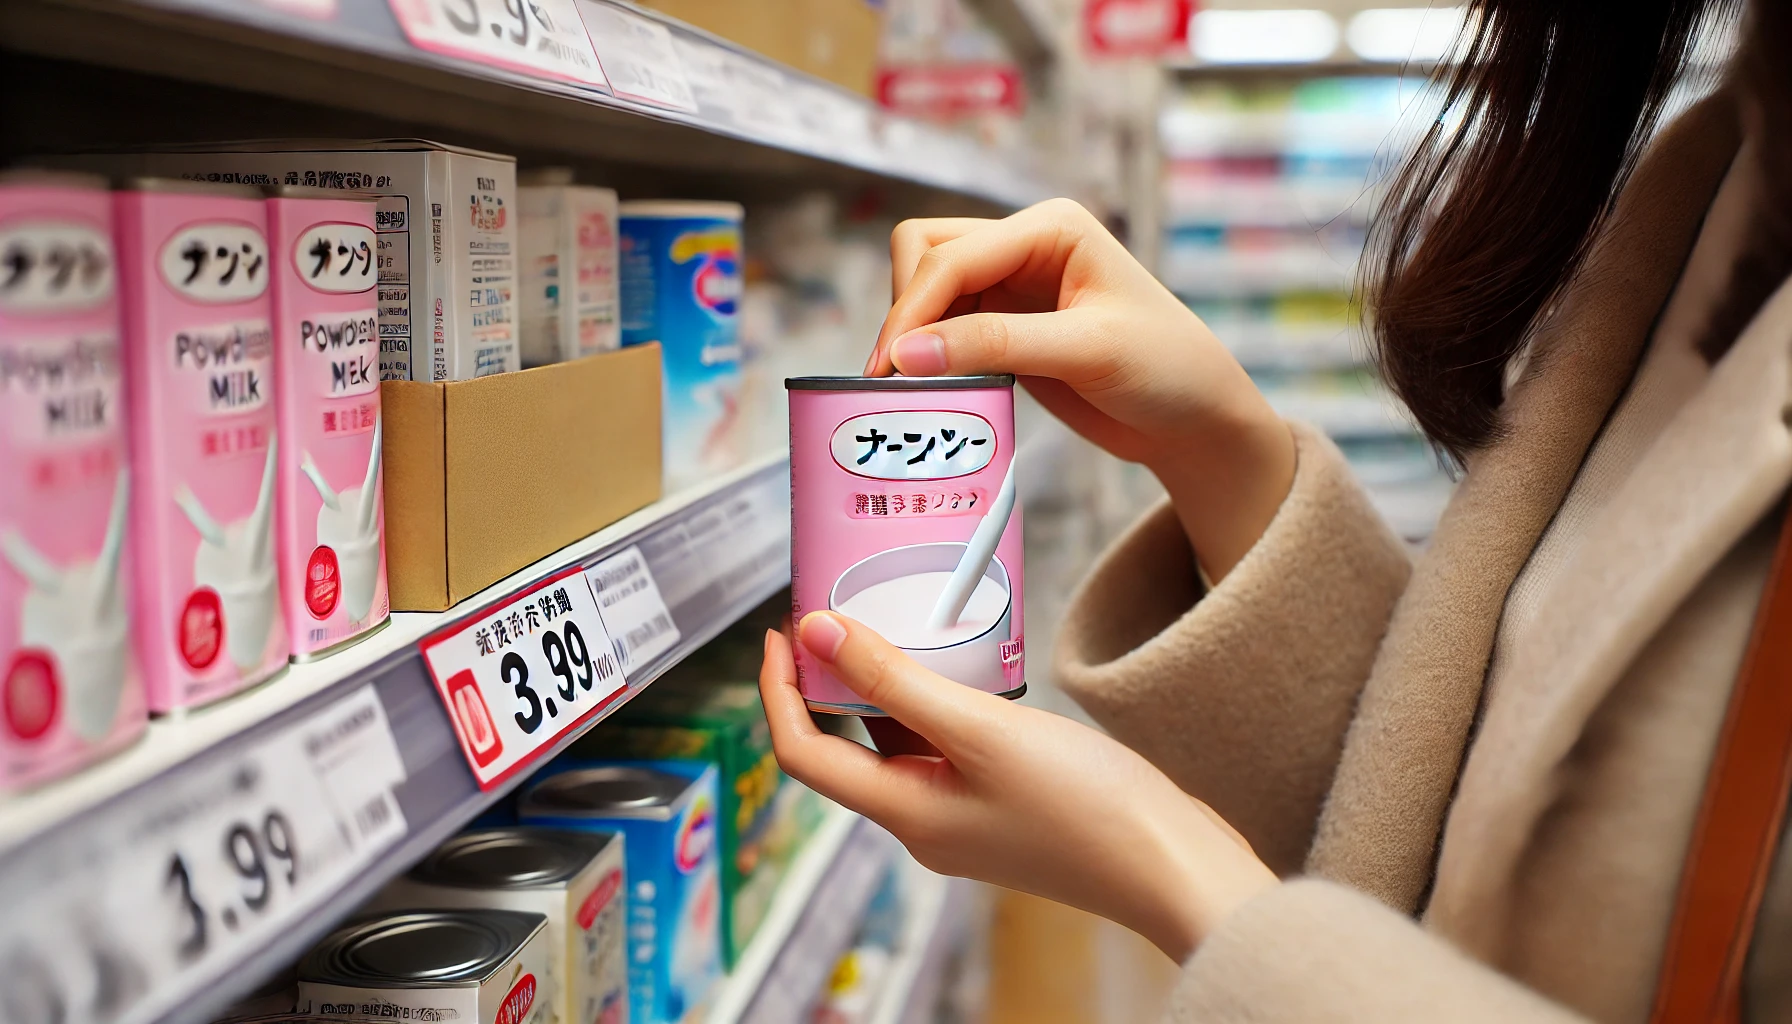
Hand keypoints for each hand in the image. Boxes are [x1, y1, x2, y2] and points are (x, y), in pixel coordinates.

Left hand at [760, 613, 1278, 961]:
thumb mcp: (983, 730)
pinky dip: (931, 704)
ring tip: (886, 623)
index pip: (804, 753)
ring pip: (896, 745)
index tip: (784, 628)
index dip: (779, 691)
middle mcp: (923, 822)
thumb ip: (895, 681)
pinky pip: (941, 749)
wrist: (1173, 866)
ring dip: (880, 688)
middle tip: (830, 611)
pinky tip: (953, 664)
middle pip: (844, 748)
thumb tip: (816, 635)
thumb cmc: (1088, 808)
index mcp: (906, 813)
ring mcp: (962, 818)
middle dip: (826, 680)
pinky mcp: (999, 807)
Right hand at [865, 198, 1294, 579]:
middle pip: (924, 254)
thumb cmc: (1167, 369)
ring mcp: (1011, 286)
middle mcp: (1024, 246)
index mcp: (1051, 228)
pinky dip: (928, 356)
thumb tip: (909, 353)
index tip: (889, 366)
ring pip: (925, 289)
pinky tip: (932, 389)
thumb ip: (996, 346)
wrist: (1195, 419)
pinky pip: (941, 330)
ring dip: (911, 333)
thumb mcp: (1086, 352)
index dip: (913, 309)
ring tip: (909, 387)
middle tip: (894, 376)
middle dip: (905, 311)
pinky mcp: (1003, 328)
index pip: (952, 255)